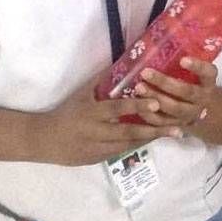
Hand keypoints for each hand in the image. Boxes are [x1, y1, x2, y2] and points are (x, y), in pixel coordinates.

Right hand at [37, 75, 181, 165]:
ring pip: (129, 144)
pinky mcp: (98, 158)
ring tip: (174, 133)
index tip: (157, 103)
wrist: (44, 140)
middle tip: (177, 128)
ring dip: (151, 139)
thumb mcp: (82, 94)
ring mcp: (97, 148)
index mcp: (91, 113)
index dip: (136, 106)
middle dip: (154, 131)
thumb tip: (123, 61)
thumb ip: (102, 80)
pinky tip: (155, 139)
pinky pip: (122, 151)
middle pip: (128, 133)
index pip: (117, 109)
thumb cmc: (67, 111)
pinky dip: (139, 145)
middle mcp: (96, 132)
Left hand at [132, 57, 217, 129]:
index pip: (208, 73)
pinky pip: (163, 123)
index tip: (183, 59)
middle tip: (146, 72)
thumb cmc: (194, 83)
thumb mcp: (197, 74)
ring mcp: (191, 114)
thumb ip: (185, 63)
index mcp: (209, 82)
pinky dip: (149, 115)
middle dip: (165, 83)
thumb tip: (160, 40)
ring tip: (138, 87)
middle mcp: (202, 99)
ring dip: (155, 98)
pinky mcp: (178, 125)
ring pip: (174, 108)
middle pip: (187, 92)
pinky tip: (138, 104)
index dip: (197, 67)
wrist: (203, 110)